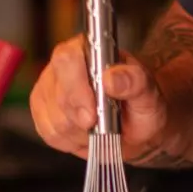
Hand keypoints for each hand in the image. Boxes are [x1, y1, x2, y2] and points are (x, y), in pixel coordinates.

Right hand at [30, 38, 167, 159]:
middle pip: (58, 95)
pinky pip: (50, 134)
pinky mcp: (43, 112)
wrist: (137, 127)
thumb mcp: (149, 93)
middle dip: (82, 119)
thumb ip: (135, 82)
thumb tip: (111, 79)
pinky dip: (72, 141)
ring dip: (81, 133)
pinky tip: (87, 135)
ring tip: (100, 128)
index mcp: (90, 49)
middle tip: (103, 125)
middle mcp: (65, 66)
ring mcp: (50, 88)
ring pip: (54, 120)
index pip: (68, 59)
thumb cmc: (141, 105)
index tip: (93, 114)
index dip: (77, 88)